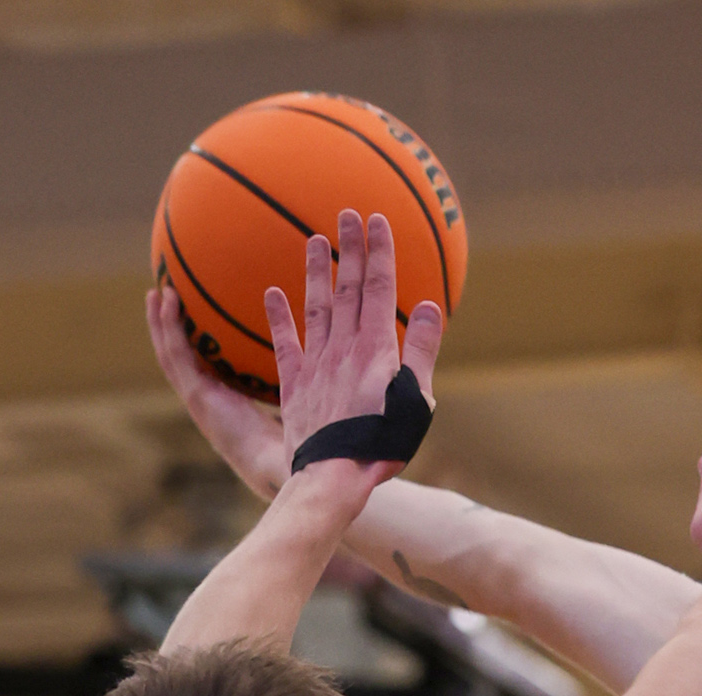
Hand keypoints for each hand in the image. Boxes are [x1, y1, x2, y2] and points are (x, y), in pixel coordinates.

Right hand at [146, 286, 291, 496]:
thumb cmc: (291, 440)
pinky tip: (169, 301)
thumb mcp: (292, 401)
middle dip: (166, 328)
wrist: (279, 464)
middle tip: (161, 293)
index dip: (191, 343)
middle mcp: (207, 402)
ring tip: (156, 291)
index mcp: (224, 405)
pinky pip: (178, 355)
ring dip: (160, 323)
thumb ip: (297, 377)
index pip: (200, 369)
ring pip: (170, 354)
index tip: (189, 316)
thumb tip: (322, 349)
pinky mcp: (198, 396)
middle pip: (178, 360)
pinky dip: (170, 328)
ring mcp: (198, 399)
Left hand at [268, 210, 443, 493]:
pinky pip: (285, 344)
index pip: (379, 288)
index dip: (379, 252)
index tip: (377, 220)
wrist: (334, 475)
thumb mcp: (416, 399)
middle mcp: (344, 348)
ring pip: (316, 307)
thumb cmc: (382, 443)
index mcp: (376, 348)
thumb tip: (429, 306)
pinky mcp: (294, 385)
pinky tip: (272, 294)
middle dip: (350, 249)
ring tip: (314, 240)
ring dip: (316, 272)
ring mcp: (316, 364)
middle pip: (348, 288)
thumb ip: (421, 351)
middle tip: (346, 214)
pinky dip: (278, 317)